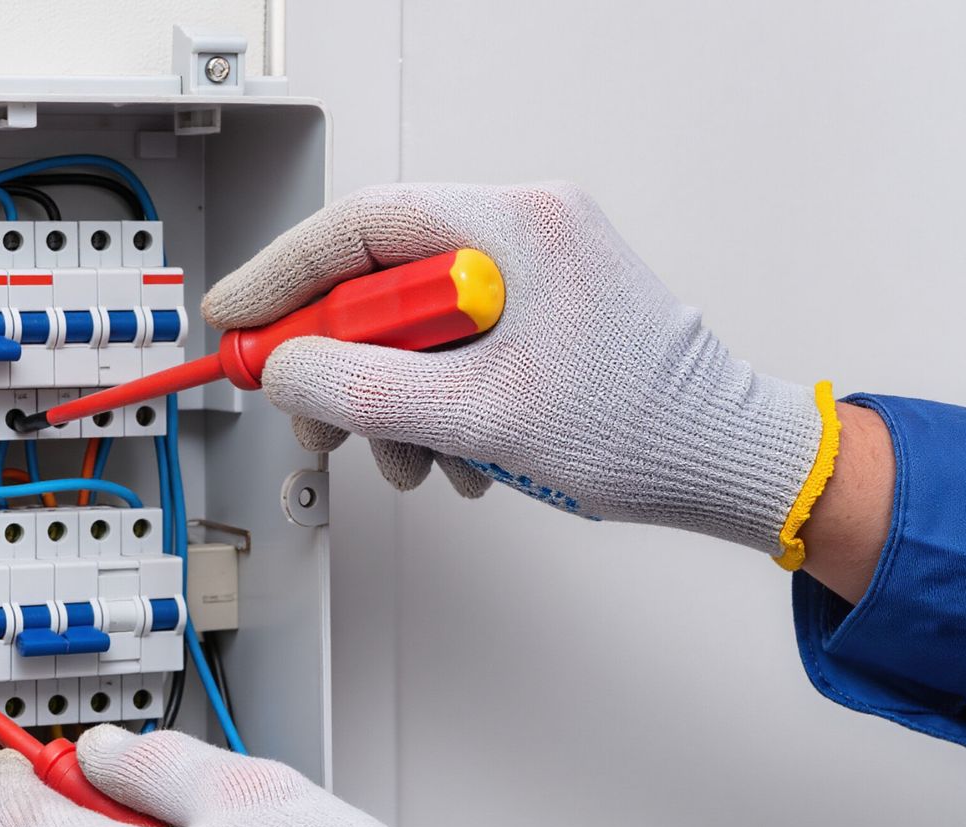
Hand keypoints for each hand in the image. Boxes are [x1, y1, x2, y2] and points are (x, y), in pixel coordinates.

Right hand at [203, 183, 826, 554]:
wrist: (728, 462)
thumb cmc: (646, 428)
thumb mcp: (482, 416)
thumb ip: (368, 388)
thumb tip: (288, 369)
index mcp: (515, 226)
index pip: (360, 224)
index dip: (283, 275)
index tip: (237, 321)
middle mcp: (523, 231)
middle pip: (378, 279)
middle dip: (340, 362)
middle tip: (311, 416)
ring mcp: (533, 271)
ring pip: (409, 324)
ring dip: (390, 400)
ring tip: (411, 460)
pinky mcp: (540, 312)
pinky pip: (450, 347)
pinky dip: (433, 404)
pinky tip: (456, 455)